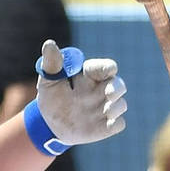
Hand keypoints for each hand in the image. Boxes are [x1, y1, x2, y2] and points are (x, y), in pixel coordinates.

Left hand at [25, 40, 126, 155]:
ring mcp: (105, 108)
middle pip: (119, 85)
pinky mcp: (106, 126)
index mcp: (90, 75)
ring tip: (106, 111)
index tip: (108, 69)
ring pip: (121, 105)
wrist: (51, 125)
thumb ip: (51, 64)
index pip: (105, 67)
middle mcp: (101, 90)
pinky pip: (118, 125)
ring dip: (116, 108)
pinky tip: (107, 126)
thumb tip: (49, 44)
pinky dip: (115, 125)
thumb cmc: (51, 98)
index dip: (108, 68)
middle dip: (117, 88)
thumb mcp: (48, 81)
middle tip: (109, 93)